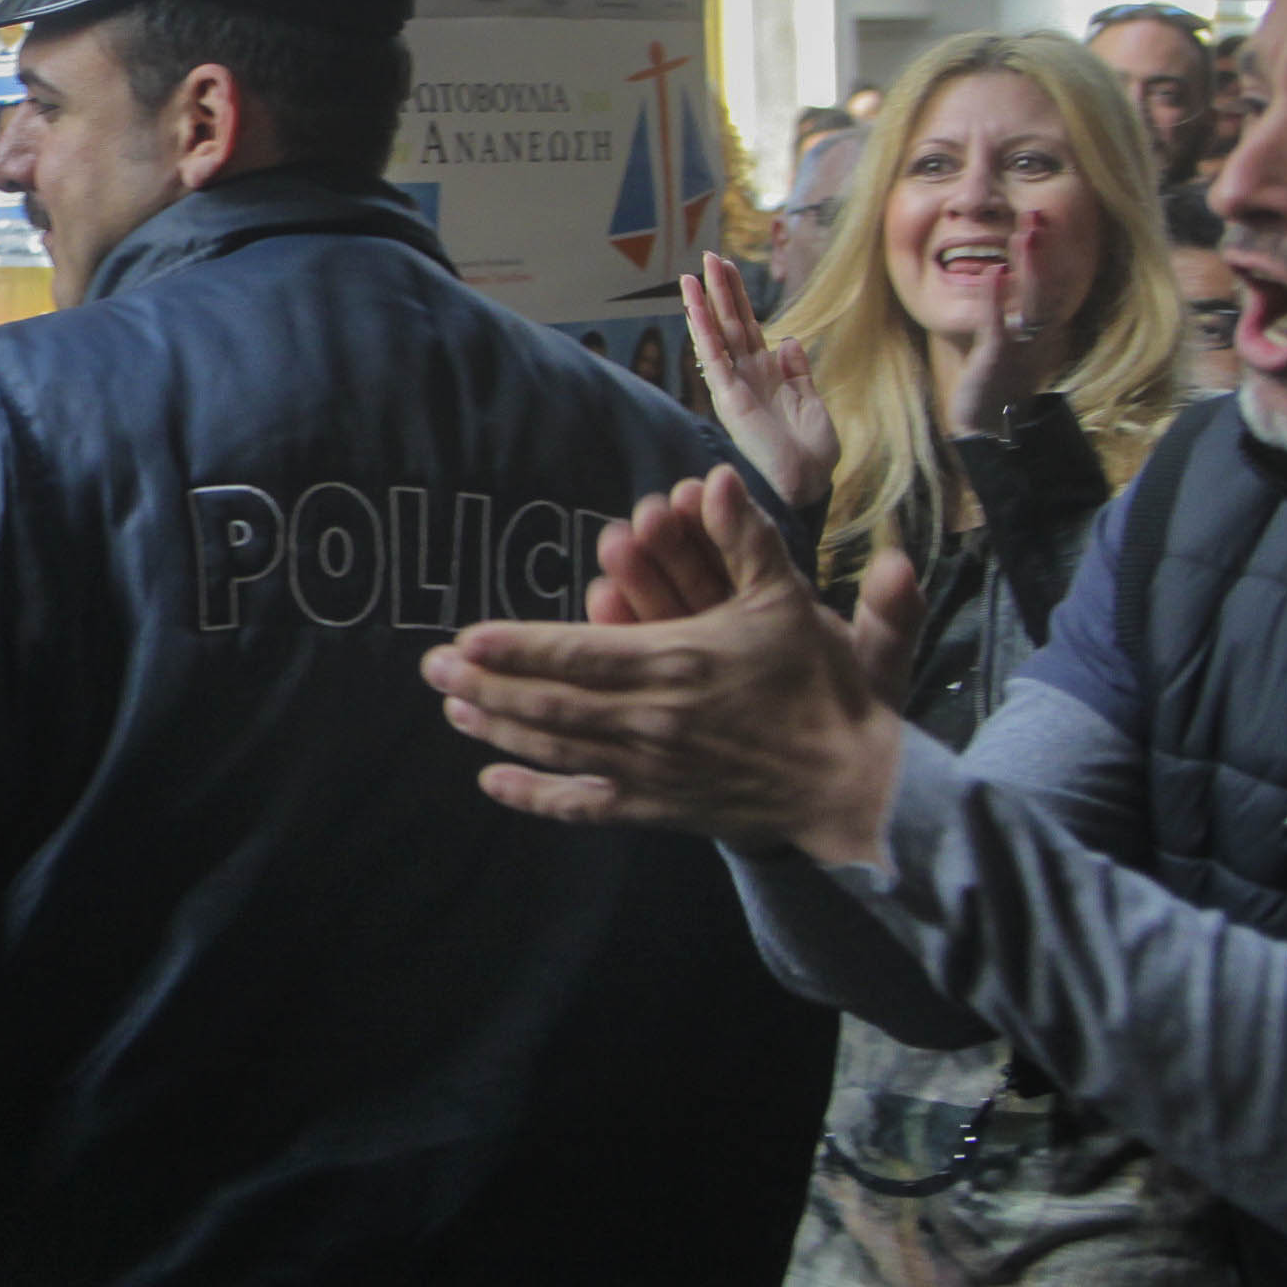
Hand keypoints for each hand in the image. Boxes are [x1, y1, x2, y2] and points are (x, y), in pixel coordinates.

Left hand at [421, 468, 905, 866]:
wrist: (855, 784)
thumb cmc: (823, 689)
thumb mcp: (789, 604)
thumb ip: (748, 541)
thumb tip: (718, 479)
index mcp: (675, 663)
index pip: (578, 654)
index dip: (518, 647)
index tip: (466, 638)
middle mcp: (651, 720)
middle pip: (549, 704)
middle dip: (485, 686)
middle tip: (431, 669)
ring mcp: (650, 769)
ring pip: (557, 748)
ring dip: (498, 730)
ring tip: (452, 710)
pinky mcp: (659, 807)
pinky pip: (586, 804)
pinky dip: (536, 796)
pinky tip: (494, 783)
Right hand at [679, 255, 834, 514]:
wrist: (808, 486)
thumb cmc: (813, 456)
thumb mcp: (813, 405)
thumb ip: (798, 373)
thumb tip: (788, 339)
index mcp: (768, 376)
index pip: (748, 328)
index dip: (739, 298)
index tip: (729, 269)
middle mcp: (747, 377)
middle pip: (730, 324)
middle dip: (721, 290)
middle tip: (709, 255)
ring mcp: (736, 386)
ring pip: (718, 336)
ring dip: (705, 304)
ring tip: (693, 273)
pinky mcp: (730, 399)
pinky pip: (714, 358)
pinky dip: (703, 332)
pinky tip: (695, 308)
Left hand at [945, 226, 1055, 439]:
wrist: (990, 426)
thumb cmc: (999, 379)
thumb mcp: (1014, 340)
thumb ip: (1017, 309)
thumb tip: (1012, 273)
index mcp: (1044, 328)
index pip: (1055, 283)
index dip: (1053, 252)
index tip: (1043, 220)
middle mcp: (1039, 335)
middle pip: (1050, 286)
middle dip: (1045, 250)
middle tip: (1037, 214)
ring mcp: (1021, 346)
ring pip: (1032, 302)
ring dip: (1030, 266)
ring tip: (1026, 233)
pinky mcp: (996, 359)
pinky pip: (997, 325)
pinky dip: (995, 298)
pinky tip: (993, 271)